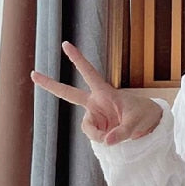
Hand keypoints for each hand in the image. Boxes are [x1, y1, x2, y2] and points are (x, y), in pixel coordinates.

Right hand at [30, 41, 162, 144]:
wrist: (151, 125)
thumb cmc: (145, 115)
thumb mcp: (136, 123)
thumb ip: (122, 133)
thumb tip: (105, 141)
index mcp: (105, 93)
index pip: (89, 74)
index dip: (78, 59)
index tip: (66, 44)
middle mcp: (96, 103)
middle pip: (69, 94)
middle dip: (51, 84)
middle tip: (33, 74)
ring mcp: (96, 116)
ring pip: (88, 128)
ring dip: (97, 135)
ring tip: (113, 139)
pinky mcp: (99, 128)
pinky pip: (95, 137)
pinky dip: (102, 140)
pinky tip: (113, 141)